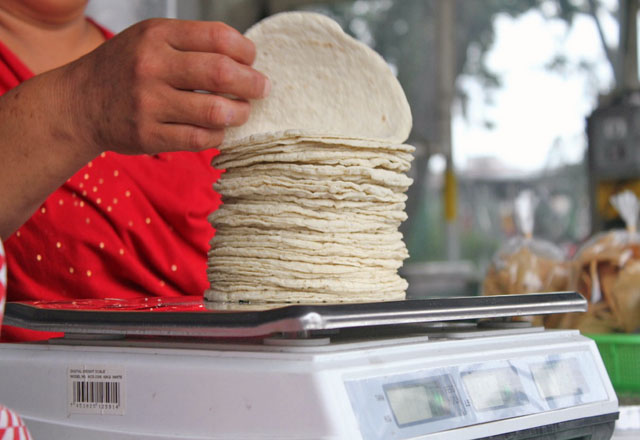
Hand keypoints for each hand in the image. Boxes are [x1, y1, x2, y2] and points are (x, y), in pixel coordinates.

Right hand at [68, 18, 269, 155]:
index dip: (246, 51)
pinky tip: (219, 129)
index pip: (218, 37)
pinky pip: (200, 139)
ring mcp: (149, 103)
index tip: (252, 61)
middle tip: (263, 88)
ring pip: (215, 111)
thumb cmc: (124, 69)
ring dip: (240, 113)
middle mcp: (152, 66)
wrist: (78, 103)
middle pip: (222, 74)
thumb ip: (190, 44)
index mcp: (157, 36)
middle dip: (253, 83)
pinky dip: (218, 135)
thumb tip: (244, 60)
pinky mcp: (148, 135)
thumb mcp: (149, 39)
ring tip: (242, 111)